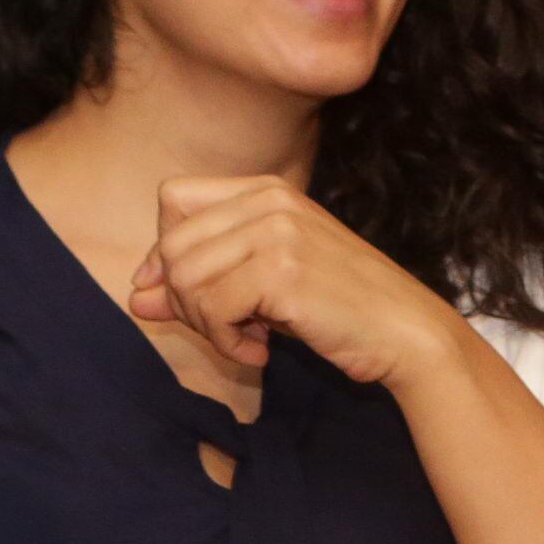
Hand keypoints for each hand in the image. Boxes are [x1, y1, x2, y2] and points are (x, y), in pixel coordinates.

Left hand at [130, 176, 461, 388]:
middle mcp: (269, 200)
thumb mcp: (264, 287)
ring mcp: (277, 232)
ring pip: (185, 279)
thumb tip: (136, 297)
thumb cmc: (339, 310)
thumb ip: (200, 283)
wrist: (406, 334)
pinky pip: (212, 310)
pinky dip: (227, 343)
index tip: (193, 295)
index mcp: (266, 190)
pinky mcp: (281, 271)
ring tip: (249, 342)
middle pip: (172, 245)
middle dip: (185, 301)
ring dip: (207, 326)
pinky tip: (261, 353)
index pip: (173, 200)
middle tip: (226, 330)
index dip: (166, 250)